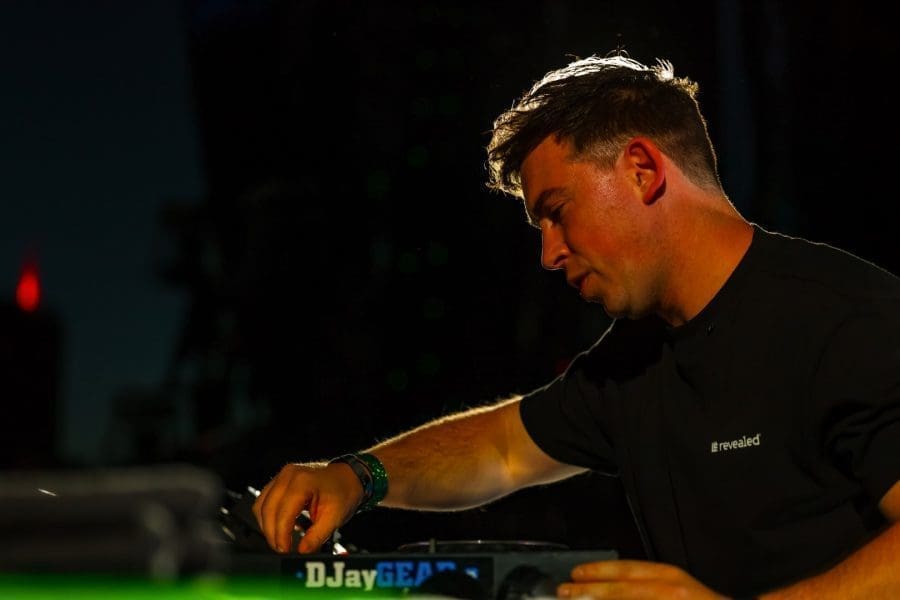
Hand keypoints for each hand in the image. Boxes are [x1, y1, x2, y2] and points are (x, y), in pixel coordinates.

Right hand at [252, 462, 363, 553]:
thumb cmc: (343, 492)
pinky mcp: (278, 482)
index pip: (283, 512)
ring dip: (267, 526)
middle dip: (272, 533)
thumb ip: (317, 536)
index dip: (281, 535)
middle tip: (282, 549)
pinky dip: (268, 517)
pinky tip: (279, 527)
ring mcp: (281, 476)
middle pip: (267, 509)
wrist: (347, 478)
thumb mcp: (335, 517)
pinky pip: (264, 502)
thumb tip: (302, 551)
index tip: (285, 550)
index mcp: (303, 481)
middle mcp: (288, 475)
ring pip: (261, 506)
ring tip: (281, 540)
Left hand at [557, 560, 727, 598]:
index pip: (627, 569)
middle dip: (590, 590)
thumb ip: (645, 584)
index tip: (576, 573)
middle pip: (622, 589)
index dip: (599, 570)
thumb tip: (609, 585)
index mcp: (669, 576)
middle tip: (565, 591)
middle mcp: (668, 589)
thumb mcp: (674, 586)